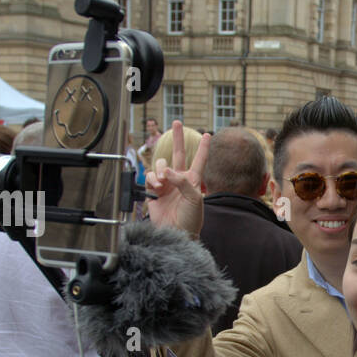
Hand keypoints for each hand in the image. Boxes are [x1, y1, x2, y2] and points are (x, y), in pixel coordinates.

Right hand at [146, 120, 208, 235]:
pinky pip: (150, 177)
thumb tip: (167, 171)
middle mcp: (179, 180)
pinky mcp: (153, 191)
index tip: (206, 135)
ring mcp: (166, 184)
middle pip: (178, 154)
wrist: (177, 233)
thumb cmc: (190, 219)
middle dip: (177, 138)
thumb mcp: (194, 199)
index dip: (203, 148)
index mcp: (193, 181)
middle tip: (177, 123)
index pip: (199, 160)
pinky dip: (152, 179)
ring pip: (160, 165)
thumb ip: (182, 181)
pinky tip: (156, 186)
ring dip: (160, 171)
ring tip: (162, 182)